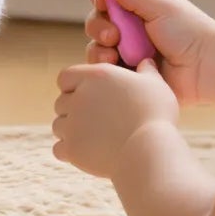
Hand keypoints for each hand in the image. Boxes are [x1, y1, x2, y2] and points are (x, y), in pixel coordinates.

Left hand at [53, 60, 178, 178]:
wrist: (149, 151)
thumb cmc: (155, 115)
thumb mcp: (156, 85)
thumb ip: (147, 71)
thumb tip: (146, 62)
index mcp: (96, 76)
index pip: (66, 76)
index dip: (74, 85)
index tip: (89, 95)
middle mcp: (78, 97)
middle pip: (61, 102)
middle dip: (73, 110)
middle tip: (94, 119)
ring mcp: (72, 125)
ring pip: (59, 126)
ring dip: (71, 131)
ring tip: (94, 137)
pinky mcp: (72, 149)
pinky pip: (59, 149)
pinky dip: (69, 151)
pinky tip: (87, 152)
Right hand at [84, 0, 214, 104]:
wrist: (205, 68)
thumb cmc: (190, 32)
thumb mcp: (161, 5)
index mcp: (144, 1)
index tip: (103, 2)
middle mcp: (134, 23)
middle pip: (100, 18)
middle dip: (99, 24)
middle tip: (113, 35)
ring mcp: (130, 47)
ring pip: (98, 43)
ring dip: (99, 46)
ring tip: (112, 53)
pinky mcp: (128, 69)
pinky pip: (105, 66)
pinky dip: (104, 64)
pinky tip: (115, 64)